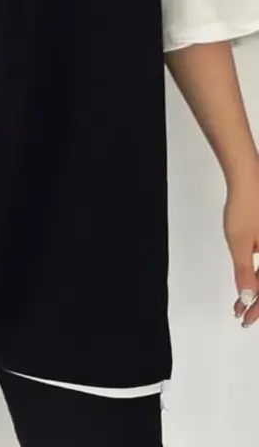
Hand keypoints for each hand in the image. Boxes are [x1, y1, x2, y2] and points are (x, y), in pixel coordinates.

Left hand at [224, 174, 258, 326]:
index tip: (245, 318)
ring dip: (258, 290)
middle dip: (258, 302)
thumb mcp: (240, 243)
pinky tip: (249, 282)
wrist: (249, 179)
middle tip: (241, 314)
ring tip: (241, 303)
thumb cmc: (246, 205)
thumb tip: (247, 297)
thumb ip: (244, 272)